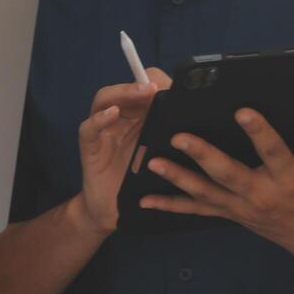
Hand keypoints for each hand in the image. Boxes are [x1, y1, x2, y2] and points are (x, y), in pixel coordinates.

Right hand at [72, 68, 171, 235]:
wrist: (115, 211)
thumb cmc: (141, 182)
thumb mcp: (163, 157)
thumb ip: (174, 137)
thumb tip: (204, 120)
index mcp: (139, 117)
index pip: (145, 88)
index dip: (159, 82)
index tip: (177, 86)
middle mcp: (120, 119)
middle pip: (126, 89)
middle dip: (142, 83)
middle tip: (159, 86)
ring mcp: (103, 130)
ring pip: (106, 99)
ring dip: (124, 92)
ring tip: (143, 91)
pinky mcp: (90, 146)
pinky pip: (89, 127)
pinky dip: (99, 119)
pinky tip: (113, 114)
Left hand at [140, 106, 293, 266]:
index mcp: (290, 179)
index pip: (273, 152)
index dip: (259, 132)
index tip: (242, 111)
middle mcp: (261, 194)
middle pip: (227, 173)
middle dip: (202, 154)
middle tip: (179, 136)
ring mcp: (242, 207)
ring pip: (205, 192)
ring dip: (177, 178)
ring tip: (153, 162)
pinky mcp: (231, 213)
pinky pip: (197, 210)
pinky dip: (170, 206)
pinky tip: (144, 201)